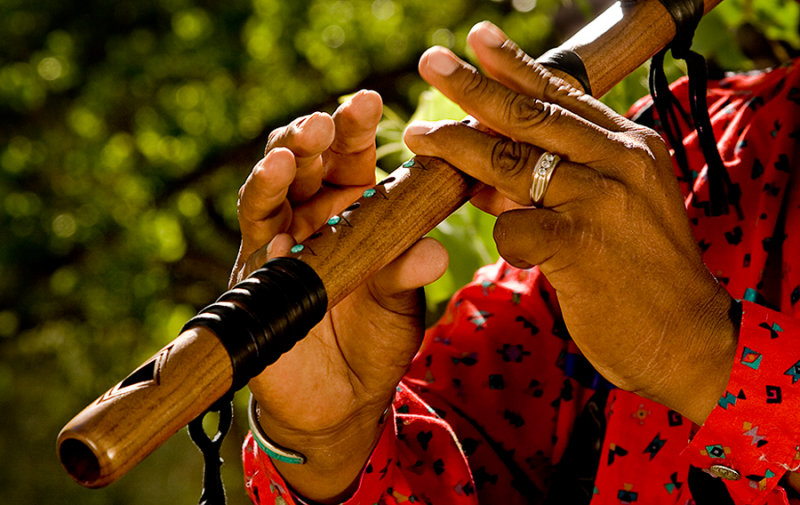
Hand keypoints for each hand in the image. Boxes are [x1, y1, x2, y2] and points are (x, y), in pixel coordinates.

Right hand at [233, 90, 447, 501]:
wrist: (341, 401)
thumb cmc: (375, 340)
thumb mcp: (400, 306)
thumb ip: (407, 274)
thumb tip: (435, 252)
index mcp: (353, 209)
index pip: (351, 156)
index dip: (357, 127)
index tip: (371, 101)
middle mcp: (311, 217)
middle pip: (304, 161)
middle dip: (312, 135)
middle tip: (326, 121)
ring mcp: (278, 244)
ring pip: (269, 191)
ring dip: (277, 169)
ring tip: (289, 154)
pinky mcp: (255, 279)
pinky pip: (254, 247)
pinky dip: (264, 230)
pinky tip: (277, 227)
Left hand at [403, 22, 737, 424]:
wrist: (689, 336)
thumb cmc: (641, 274)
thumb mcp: (607, 212)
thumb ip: (550, 186)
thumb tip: (484, 179)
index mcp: (630, 146)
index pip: (562, 96)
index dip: (514, 66)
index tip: (477, 39)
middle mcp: (620, 161)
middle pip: (530, 116)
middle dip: (474, 86)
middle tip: (432, 61)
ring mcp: (601, 200)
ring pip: (511, 162)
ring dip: (458, 147)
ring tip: (419, 133)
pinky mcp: (581, 245)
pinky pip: (514, 228)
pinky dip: (501, 234)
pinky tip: (510, 246)